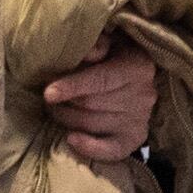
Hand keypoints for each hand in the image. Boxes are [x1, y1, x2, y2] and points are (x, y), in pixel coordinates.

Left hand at [44, 36, 159, 163]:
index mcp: (138, 66)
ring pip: (93, 123)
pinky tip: (71, 139)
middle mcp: (144, 94)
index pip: (101, 79)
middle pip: (92, 104)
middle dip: (64, 102)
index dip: (73, 86)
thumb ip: (97, 44)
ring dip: (67, 119)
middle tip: (48, 99)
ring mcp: (141, 118)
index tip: (49, 93)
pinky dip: (89, 147)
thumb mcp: (108, 42)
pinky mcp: (135, 137)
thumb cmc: (114, 54)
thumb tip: (88, 52)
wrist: (136, 76)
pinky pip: (112, 150)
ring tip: (55, 110)